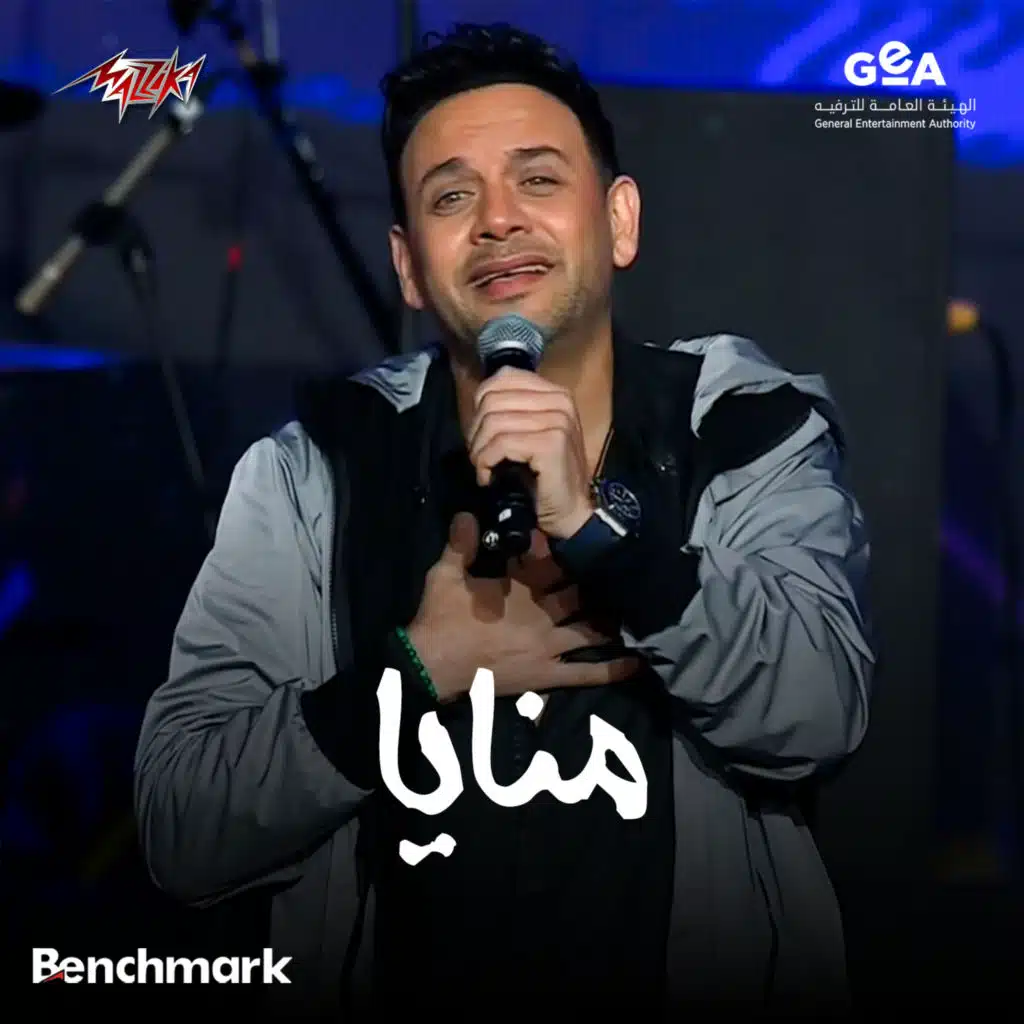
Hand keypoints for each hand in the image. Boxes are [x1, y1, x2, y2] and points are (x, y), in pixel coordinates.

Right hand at [405, 513, 641, 701]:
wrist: (430, 666)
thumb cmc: (439, 619)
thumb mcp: (444, 575)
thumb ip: (460, 543)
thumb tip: (468, 512)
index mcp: (520, 589)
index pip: (554, 564)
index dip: (568, 552)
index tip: (582, 541)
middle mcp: (541, 616)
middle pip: (583, 595)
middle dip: (599, 585)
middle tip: (619, 575)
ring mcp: (548, 648)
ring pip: (592, 630)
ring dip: (611, 620)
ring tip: (632, 611)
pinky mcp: (546, 675)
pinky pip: (586, 673)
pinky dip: (613, 669)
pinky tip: (637, 662)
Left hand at [467, 367, 593, 538]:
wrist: (570, 511)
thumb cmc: (545, 475)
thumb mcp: (528, 433)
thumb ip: (511, 410)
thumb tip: (478, 400)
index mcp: (555, 393)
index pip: (504, 378)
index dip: (480, 404)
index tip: (480, 433)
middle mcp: (560, 401)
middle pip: (494, 400)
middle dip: (476, 431)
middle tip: (478, 456)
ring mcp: (559, 420)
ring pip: (494, 422)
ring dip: (479, 450)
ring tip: (483, 467)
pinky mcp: (552, 443)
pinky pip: (502, 443)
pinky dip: (487, 462)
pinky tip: (488, 477)